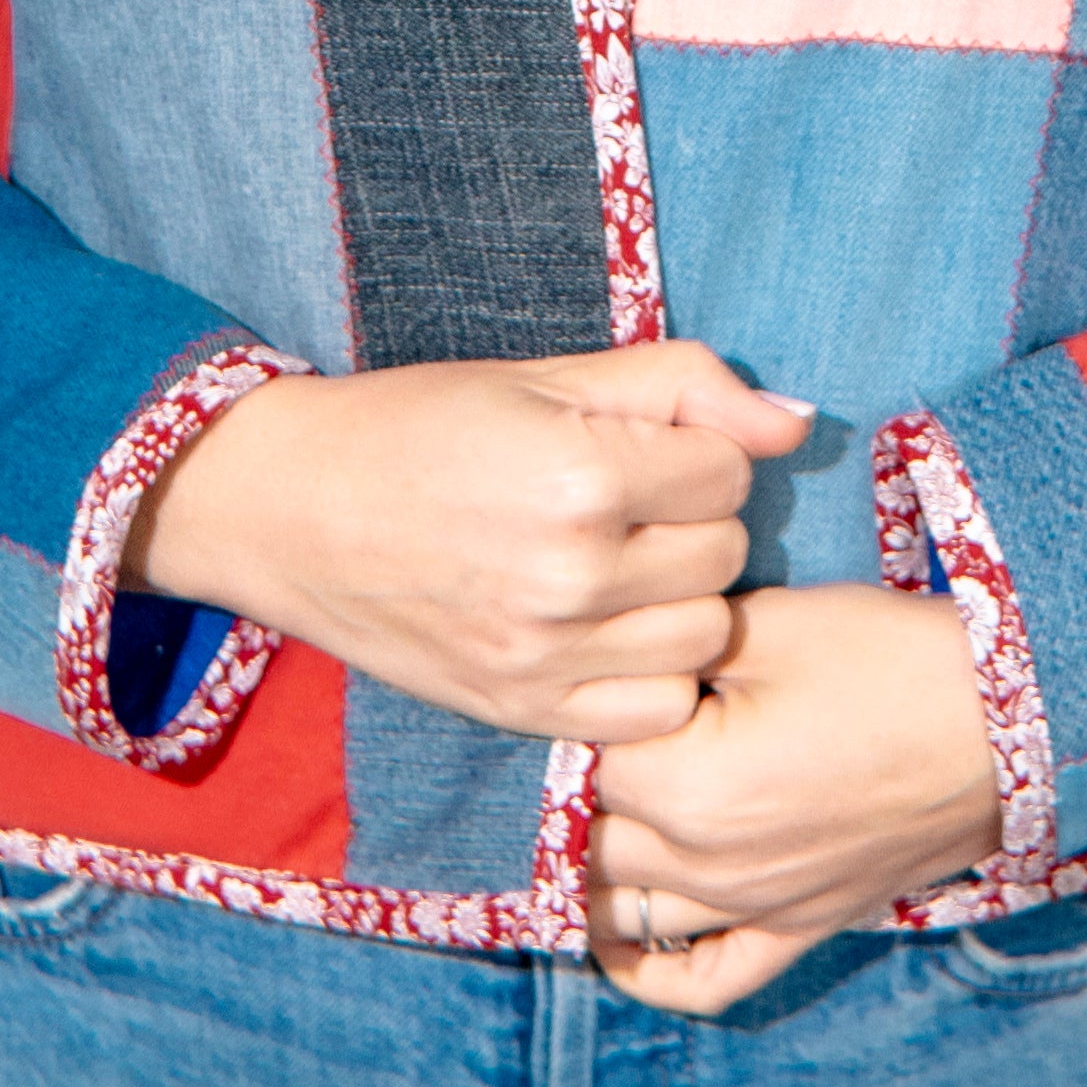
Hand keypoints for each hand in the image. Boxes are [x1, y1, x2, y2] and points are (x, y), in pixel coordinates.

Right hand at [125, 344, 809, 744]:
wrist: (288, 507)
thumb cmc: (417, 425)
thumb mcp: (546, 375)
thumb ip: (682, 385)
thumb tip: (798, 422)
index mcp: (579, 473)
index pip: (730, 473)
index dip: (694, 454)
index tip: (634, 452)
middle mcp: (568, 573)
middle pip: (725, 557)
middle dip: (690, 525)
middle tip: (621, 510)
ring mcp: (544, 654)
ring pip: (703, 639)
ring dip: (679, 602)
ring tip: (617, 572)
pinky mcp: (521, 711)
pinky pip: (652, 710)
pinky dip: (647, 676)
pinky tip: (603, 635)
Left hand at [588, 586, 1004, 1016]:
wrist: (1004, 719)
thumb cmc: (886, 659)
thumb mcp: (765, 625)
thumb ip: (669, 650)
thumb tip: (610, 665)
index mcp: (685, 786)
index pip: (573, 756)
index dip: (573, 708)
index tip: (584, 675)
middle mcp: (706, 865)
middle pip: (585, 838)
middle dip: (573, 785)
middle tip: (587, 730)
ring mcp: (752, 909)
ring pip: (622, 912)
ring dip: (591, 867)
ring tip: (590, 810)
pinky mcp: (798, 928)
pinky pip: (705, 980)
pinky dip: (647, 972)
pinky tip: (616, 941)